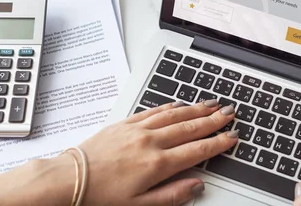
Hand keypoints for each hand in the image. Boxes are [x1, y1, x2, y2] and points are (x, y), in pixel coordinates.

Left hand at [68, 100, 237, 205]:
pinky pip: (153, 110)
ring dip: (196, 109)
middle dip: (213, 119)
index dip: (217, 142)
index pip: (197, 150)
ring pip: (174, 115)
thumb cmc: (100, 197)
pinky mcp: (124, 124)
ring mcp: (137, 130)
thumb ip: (172, 195)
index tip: (231, 136)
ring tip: (212, 104)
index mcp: (157, 165)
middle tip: (230, 112)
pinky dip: (170, 106)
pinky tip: (179, 103)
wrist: (68, 180)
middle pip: (190, 127)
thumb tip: (196, 186)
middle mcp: (150, 142)